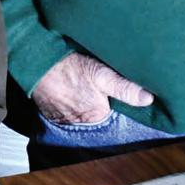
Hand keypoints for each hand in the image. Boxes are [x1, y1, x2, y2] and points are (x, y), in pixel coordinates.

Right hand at [31, 51, 153, 124]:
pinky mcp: (50, 114)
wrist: (36, 61)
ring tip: (81, 87)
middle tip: (95, 86)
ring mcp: (63, 120)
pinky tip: (69, 90)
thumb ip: (125, 88)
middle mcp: (79, 123)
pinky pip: (65, 112)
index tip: (113, 92)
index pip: (113, 114)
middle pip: (97, 114)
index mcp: (96, 116)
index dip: (115, 102)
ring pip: (81, 113)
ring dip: (83, 103)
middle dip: (99, 103)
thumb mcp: (101, 74)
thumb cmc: (68, 66)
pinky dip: (68, 104)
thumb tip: (148, 99)